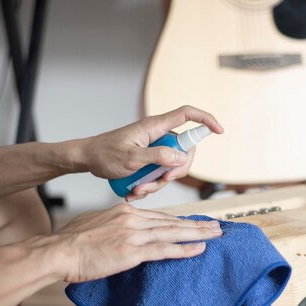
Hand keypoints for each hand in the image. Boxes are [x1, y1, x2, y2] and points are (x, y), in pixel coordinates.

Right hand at [45, 203, 221, 282]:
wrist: (57, 250)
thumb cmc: (70, 240)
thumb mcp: (95, 224)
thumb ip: (112, 225)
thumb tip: (119, 231)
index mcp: (124, 211)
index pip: (159, 216)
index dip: (178, 220)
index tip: (193, 222)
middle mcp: (133, 219)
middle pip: (172, 221)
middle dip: (196, 224)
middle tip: (216, 225)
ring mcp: (134, 234)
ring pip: (173, 232)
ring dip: (197, 234)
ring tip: (216, 234)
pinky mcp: (132, 251)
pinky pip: (164, 250)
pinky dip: (184, 249)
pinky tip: (199, 249)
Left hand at [80, 105, 222, 199]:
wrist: (86, 159)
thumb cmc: (104, 154)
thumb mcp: (131, 159)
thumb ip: (158, 157)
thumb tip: (183, 158)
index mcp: (154, 127)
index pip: (187, 115)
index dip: (206, 120)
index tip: (219, 131)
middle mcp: (158, 135)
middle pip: (185, 150)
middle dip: (176, 171)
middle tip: (159, 183)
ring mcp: (154, 146)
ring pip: (172, 166)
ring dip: (159, 183)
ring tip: (138, 190)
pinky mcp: (150, 158)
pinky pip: (160, 172)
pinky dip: (151, 184)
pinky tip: (136, 191)